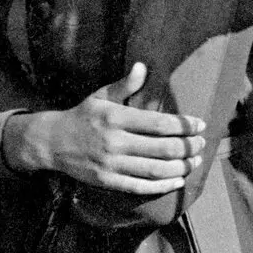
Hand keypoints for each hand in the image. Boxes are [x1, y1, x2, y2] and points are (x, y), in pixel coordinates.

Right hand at [8, 63, 206, 192]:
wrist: (50, 142)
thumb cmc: (82, 116)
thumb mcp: (101, 96)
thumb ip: (125, 84)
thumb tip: (143, 66)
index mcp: (117, 118)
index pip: (160, 124)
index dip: (185, 126)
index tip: (200, 125)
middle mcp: (115, 142)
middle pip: (163, 148)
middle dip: (188, 147)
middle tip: (201, 145)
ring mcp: (110, 164)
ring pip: (154, 169)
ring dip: (181, 167)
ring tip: (195, 161)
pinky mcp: (106, 181)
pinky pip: (139, 186)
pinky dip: (162, 185)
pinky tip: (178, 180)